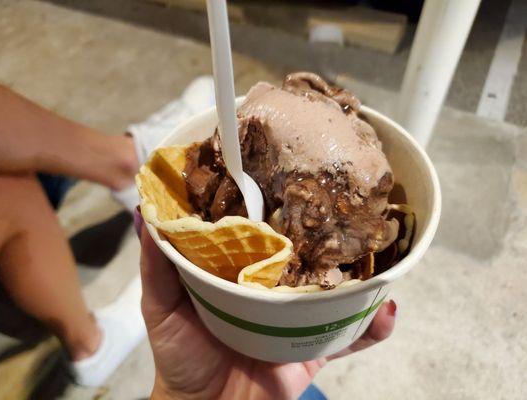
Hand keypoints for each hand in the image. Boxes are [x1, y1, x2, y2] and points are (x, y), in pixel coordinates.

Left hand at [139, 223, 395, 399]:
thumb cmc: (181, 355)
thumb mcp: (162, 306)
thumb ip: (157, 264)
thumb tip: (144, 213)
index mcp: (241, 270)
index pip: (262, 232)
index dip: (275, 207)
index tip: (290, 173)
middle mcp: (273, 287)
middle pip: (306, 255)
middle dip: (328, 233)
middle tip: (349, 203)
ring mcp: (298, 316)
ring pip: (335, 289)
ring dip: (360, 274)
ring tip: (379, 252)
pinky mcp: (316, 346)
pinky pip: (350, 335)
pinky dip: (372, 326)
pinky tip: (388, 310)